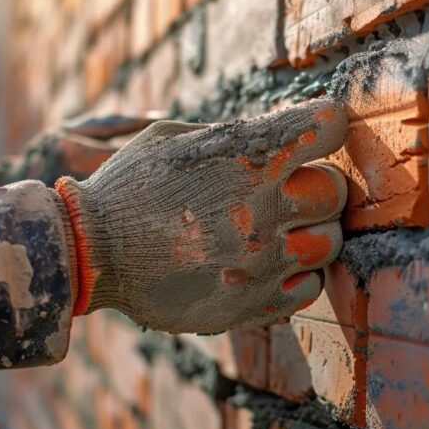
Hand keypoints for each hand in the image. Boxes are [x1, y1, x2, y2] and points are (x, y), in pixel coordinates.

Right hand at [53, 99, 347, 332]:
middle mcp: (263, 209)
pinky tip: (269, 265)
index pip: (329, 127)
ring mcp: (261, 261)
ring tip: (282, 231)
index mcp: (249, 158)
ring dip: (312, 233)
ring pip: (329, 243)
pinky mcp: (252, 303)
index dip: (327, 124)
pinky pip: (308, 288)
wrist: (91, 253)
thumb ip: (234, 135)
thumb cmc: (131, 187)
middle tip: (294, 190)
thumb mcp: (175, 138)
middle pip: (336, 190)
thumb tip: (281, 130)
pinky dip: (297, 276)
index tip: (320, 129)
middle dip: (319, 185)